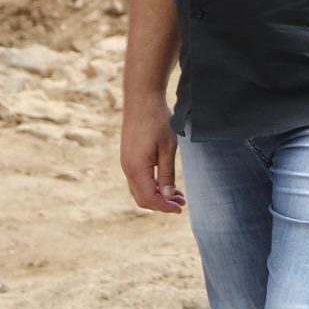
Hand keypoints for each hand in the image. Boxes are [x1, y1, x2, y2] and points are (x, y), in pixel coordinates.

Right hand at [121, 93, 186, 213]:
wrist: (141, 100)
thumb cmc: (157, 121)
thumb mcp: (168, 148)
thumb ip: (167, 174)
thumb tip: (168, 196)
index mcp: (136, 168)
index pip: (149, 197)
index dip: (165, 206)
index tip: (180, 209)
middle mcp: (127, 168)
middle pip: (142, 198)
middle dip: (161, 204)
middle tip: (181, 203)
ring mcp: (126, 163)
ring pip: (139, 190)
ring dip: (157, 196)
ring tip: (178, 195)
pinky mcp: (129, 158)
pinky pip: (138, 180)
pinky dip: (152, 186)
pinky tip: (167, 184)